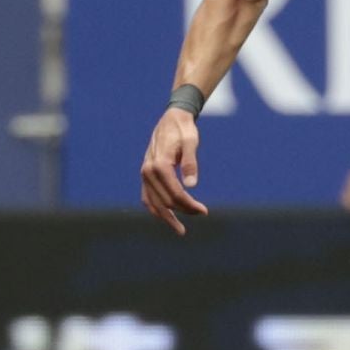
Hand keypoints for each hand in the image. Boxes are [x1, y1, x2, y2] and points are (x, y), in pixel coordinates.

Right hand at [140, 108, 207, 235]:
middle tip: (202, 213)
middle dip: (184, 210)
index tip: (204, 211)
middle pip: (165, 200)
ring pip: (152, 203)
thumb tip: (192, 185)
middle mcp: (148, 171)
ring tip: (180, 230)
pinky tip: (167, 217)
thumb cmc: (184, 130)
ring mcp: (144, 174)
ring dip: (166, 217)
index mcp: (159, 165)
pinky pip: (147, 197)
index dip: (189, 205)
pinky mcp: (145, 175)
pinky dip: (156, 209)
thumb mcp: (191, 142)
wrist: (172, 119)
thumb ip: (191, 162)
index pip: (175, 193)